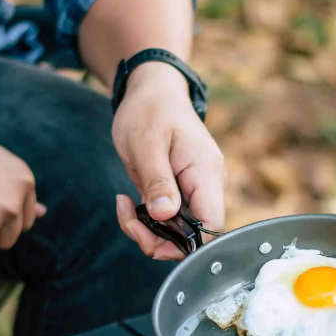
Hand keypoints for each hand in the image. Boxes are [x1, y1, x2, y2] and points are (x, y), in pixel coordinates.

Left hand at [112, 63, 225, 259]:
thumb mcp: (147, 144)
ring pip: (176, 232)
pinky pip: (165, 221)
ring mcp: (192, 192)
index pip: (211, 226)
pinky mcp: (177, 194)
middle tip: (129, 219)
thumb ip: (158, 181)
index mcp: (206, 175)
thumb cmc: (150, 110)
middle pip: (193, 236)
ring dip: (147, 231)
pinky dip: (144, 221)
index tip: (153, 240)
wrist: (151, 91)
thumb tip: (166, 215)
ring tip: (124, 207)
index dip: (186, 244)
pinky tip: (127, 203)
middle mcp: (205, 187)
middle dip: (158, 239)